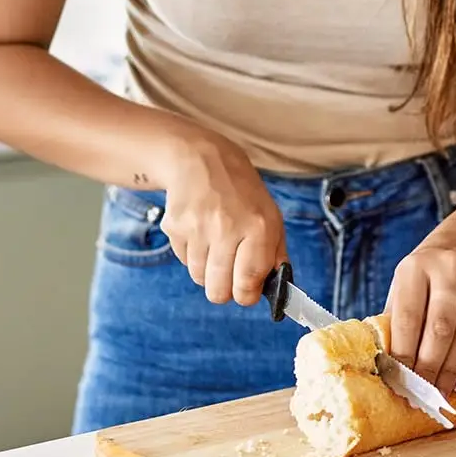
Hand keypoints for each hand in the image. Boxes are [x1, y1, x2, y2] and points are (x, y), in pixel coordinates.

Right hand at [158, 130, 285, 305]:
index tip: (247, 293)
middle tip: (230, 277)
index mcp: (259, 227)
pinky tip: (201, 233)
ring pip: (199, 279)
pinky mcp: (175, 227)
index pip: (248, 281)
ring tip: (217, 247)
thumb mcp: (271, 217)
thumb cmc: (243, 194)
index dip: (247, 295)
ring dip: (208, 272)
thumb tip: (280, 290)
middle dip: (225, 291)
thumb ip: (275, 255)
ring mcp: (197, 228)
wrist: (203, 161)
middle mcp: (227, 228)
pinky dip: (193, 256)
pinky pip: (184, 261)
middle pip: (218, 290)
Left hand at [385, 223, 455, 391]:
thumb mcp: (407, 283)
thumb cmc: (429, 272)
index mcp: (416, 268)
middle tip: (420, 397)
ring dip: (451, 370)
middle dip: (429, 367)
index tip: (396, 383)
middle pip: (441, 328)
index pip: (409, 317)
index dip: (403, 353)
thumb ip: (396, 317)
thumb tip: (384, 365)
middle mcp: (449, 270)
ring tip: (439, 395)